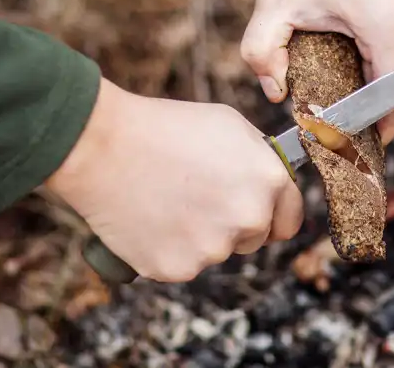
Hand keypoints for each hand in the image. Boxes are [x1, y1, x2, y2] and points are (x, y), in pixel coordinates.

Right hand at [44, 79, 303, 281]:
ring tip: (166, 201)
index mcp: (268, 181)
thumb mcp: (228, 125)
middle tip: (196, 196)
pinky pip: (181, 265)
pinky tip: (151, 218)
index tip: (256, 210)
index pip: (291, 217)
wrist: (103, 147)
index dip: (272, 212)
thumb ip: (260, 159)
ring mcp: (213, 248)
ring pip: (215, 252)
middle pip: (254, 239)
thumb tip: (270, 181)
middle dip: (232, 224)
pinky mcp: (178, 269)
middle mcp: (248, 219)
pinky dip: (167, 249)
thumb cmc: (163, 128)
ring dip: (198, 236)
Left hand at [241, 0, 393, 144]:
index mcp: (386, 24)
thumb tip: (274, 95)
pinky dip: (372, 59)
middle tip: (334, 132)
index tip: (351, 150)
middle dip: (367, 113)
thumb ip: (262, 56)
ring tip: (330, 96)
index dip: (375, 132)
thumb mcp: (272, 5)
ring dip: (367, 83)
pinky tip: (338, 62)